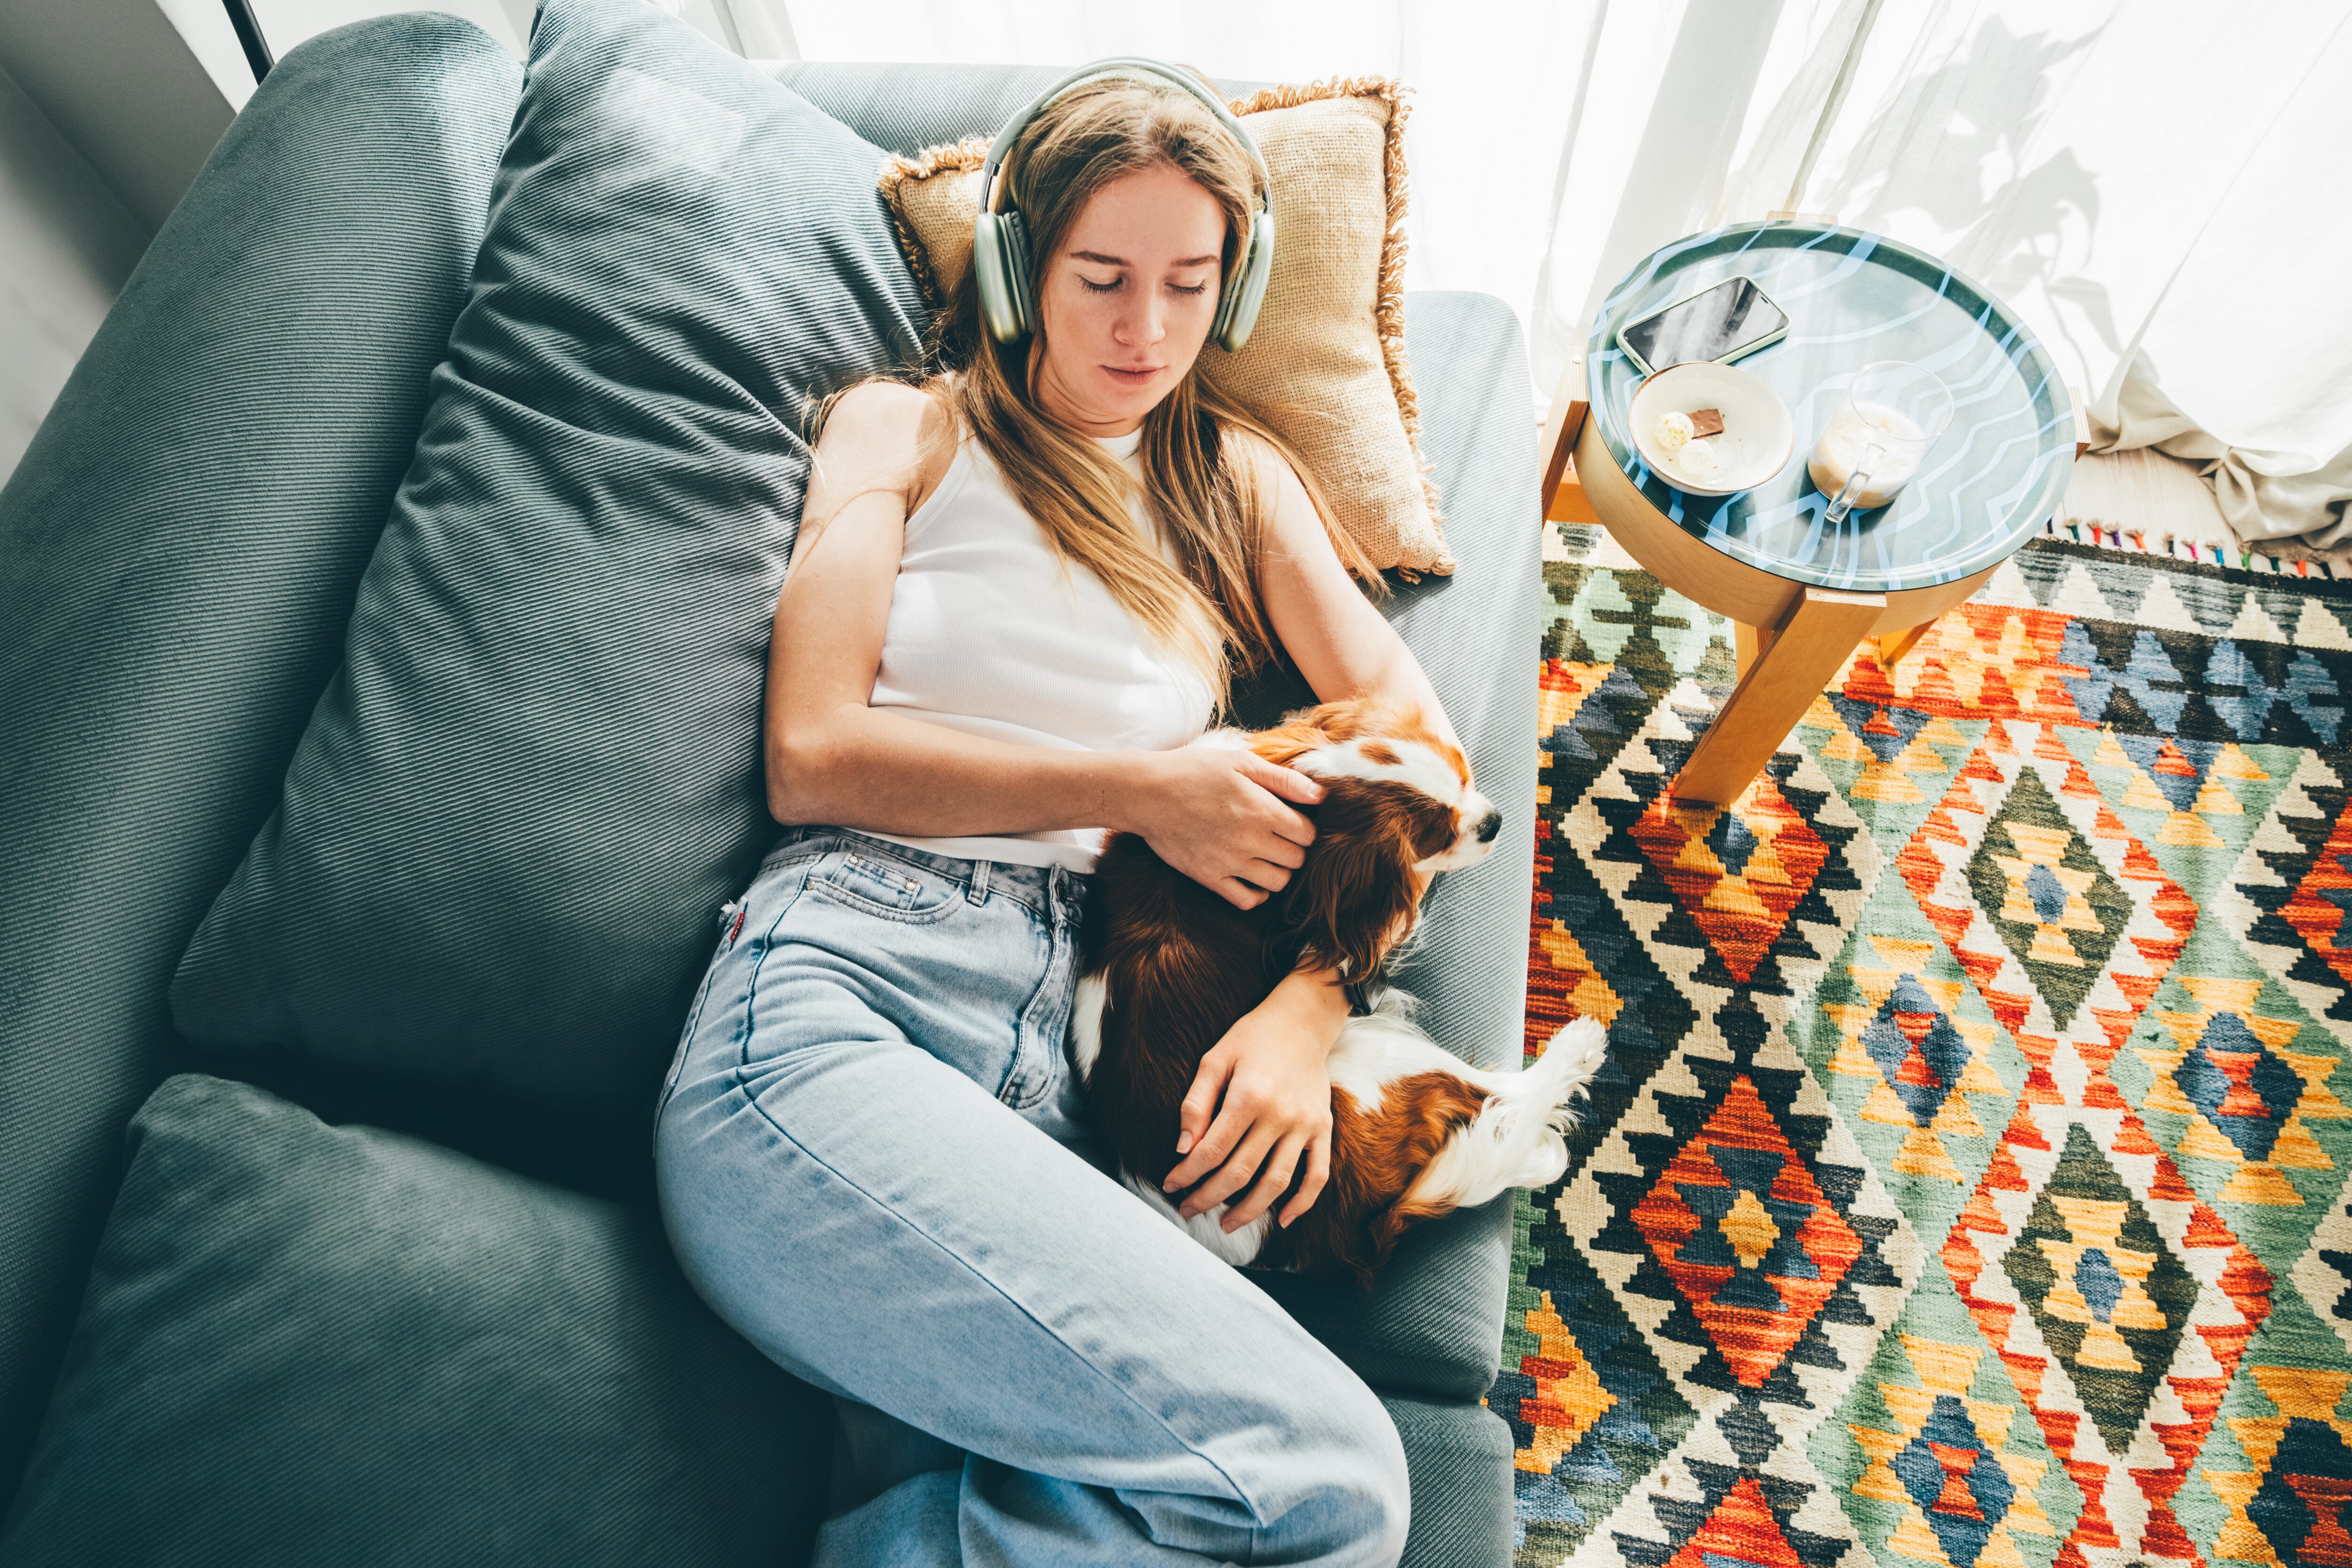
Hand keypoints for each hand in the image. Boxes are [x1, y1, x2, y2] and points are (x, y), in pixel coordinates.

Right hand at [1129, 744, 1322, 909]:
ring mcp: (1230, 863)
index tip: (1294, 820)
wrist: (1146, 793)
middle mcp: (1251, 841)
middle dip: (1295, 849)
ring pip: (1277, 883)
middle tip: (1281, 838)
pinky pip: (1247, 901)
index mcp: (1263, 810)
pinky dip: (1256, 895)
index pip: (1308, 834)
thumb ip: (1283, 779)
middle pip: (1297, 860)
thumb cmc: (1193, 771)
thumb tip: (1321, 795)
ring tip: (1267, 857)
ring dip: (1279, 872)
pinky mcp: (1210, 878)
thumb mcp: (1240, 762)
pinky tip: (1251, 879)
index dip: (1306, 828)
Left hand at [1161, 973, 1350, 1230]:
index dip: (1188, 1173)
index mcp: (1248, 1096)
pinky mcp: (1323, 1129)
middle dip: (1209, 1197)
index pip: (1212, 1150)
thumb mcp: (1215, 1059)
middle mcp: (1279, 1115)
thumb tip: (1183, 1148)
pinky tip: (1284, 1220)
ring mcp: (1305, 1124)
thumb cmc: (1252, 1037)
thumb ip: (1196, 1103)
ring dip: (1249, 1210)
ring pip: (1276, 1182)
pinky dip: (1303, 1202)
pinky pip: (1318, 1174)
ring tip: (1226, 1224)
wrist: (1303, 1020)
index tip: (1171, 1185)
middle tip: (1188, 1210)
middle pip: (1240, 1172)